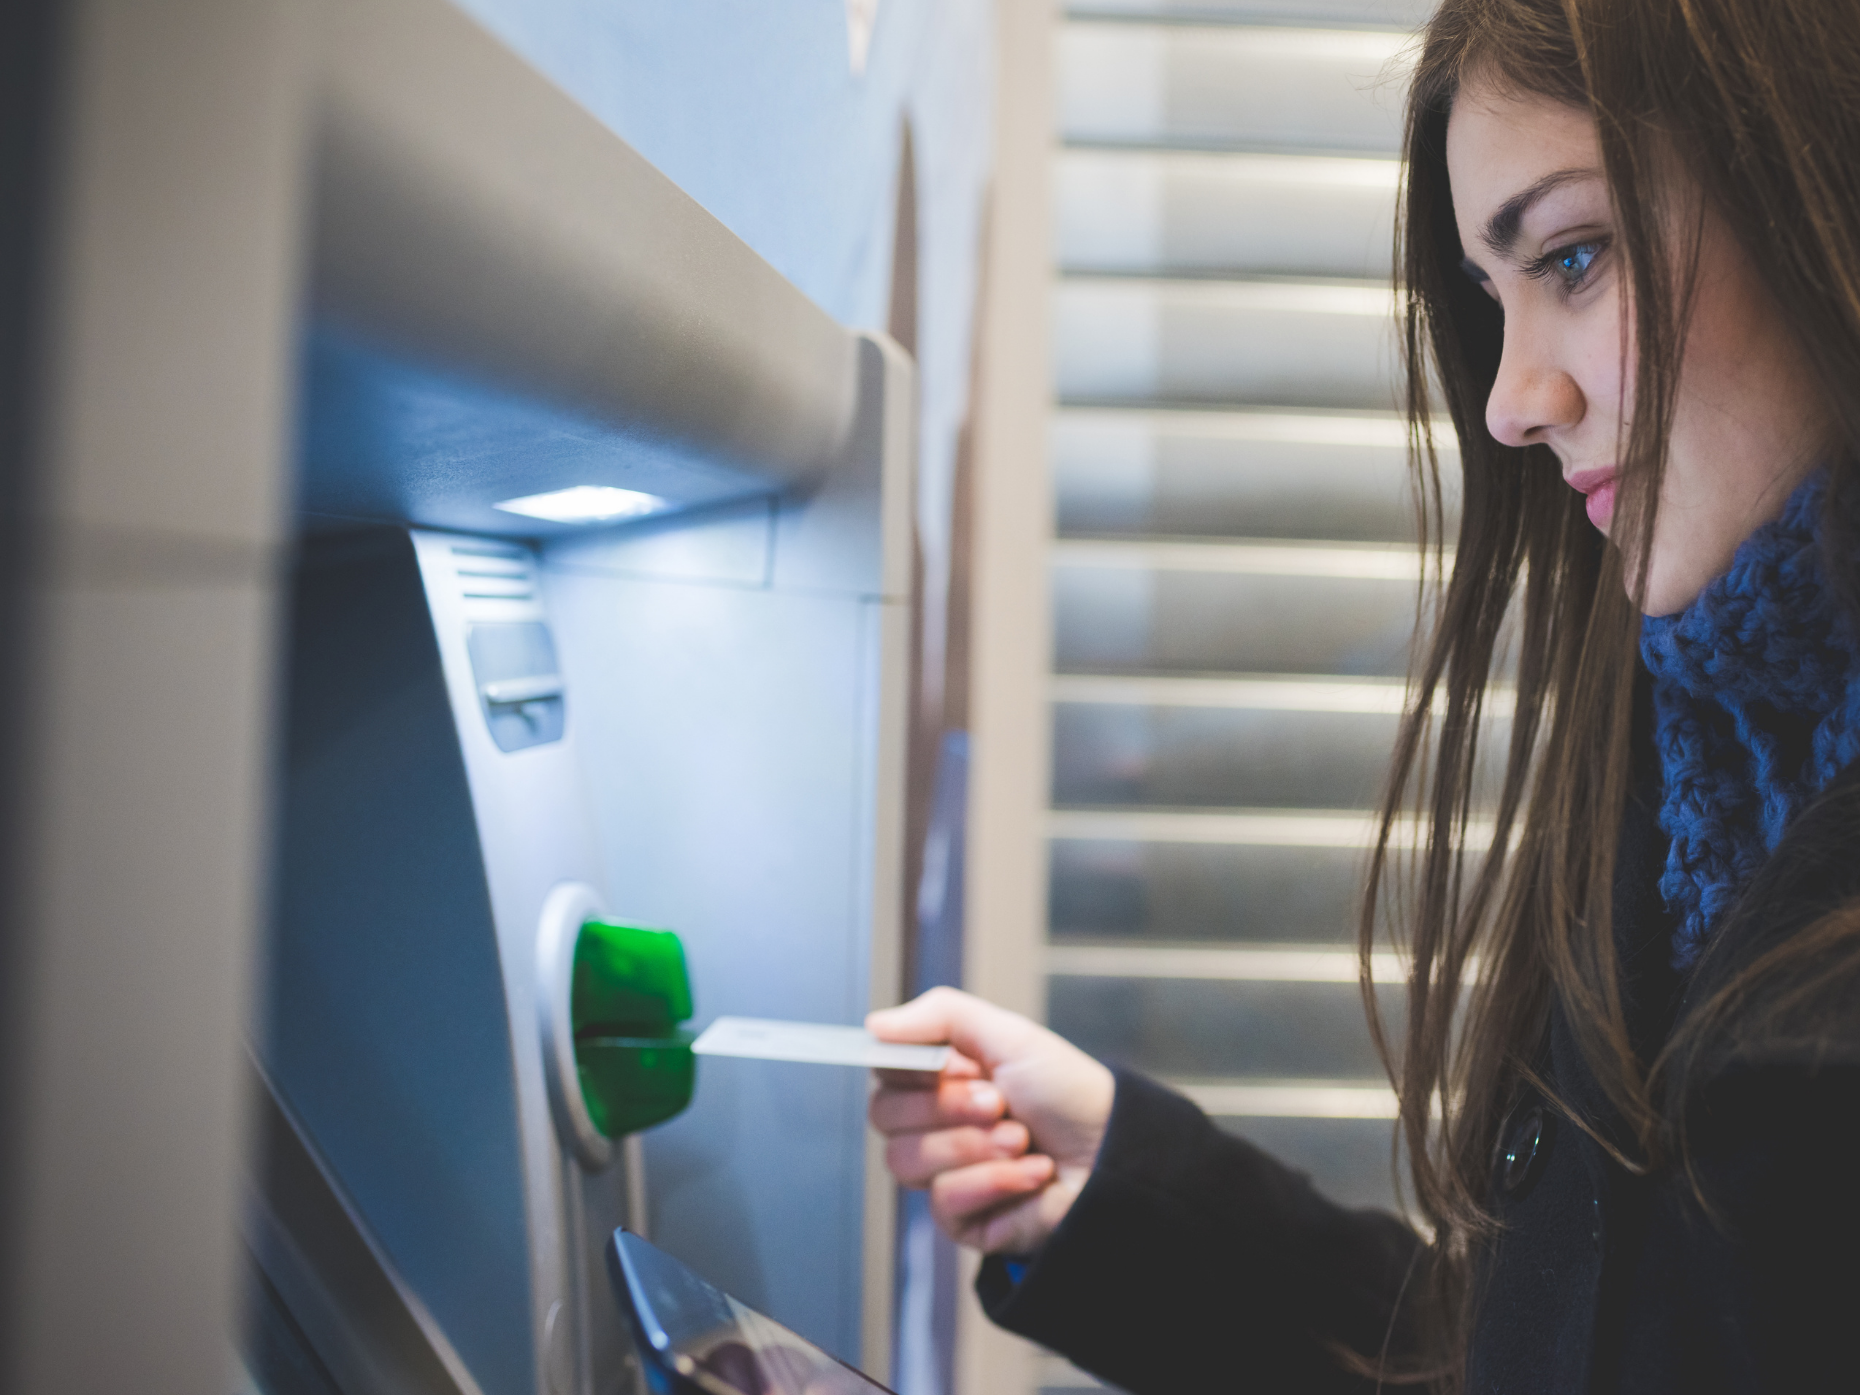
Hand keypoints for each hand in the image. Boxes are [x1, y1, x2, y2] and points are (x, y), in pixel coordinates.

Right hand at [866, 987, 1114, 1255]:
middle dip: (947, 1106)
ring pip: (907, 1160)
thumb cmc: (1067, 1094)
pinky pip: (944, 1200)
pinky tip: (1032, 1172)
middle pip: (885, 1116)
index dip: (909, 1068)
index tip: (950, 1063)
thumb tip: (874, 1024)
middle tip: (998, 1102)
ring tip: (1021, 1138)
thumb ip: (941, 1017)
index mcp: (941, 1078)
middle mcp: (935, 1124)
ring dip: (974, 1145)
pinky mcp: (962, 1218)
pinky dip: (994, 1180)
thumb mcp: (1010, 1036)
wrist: (1112, 1154)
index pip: (883, 1072)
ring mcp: (945, 1172)